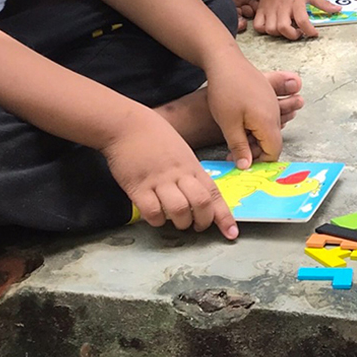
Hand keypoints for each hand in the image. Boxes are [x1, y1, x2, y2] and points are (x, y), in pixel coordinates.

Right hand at [101, 108, 238, 238]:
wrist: (125, 124)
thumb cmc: (152, 134)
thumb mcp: (179, 149)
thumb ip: (188, 170)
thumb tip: (196, 191)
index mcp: (191, 165)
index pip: (213, 192)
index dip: (224, 215)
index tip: (231, 232)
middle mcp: (178, 173)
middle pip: (201, 203)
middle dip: (203, 221)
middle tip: (197, 226)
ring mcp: (158, 180)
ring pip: (179, 209)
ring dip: (180, 222)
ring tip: (176, 221)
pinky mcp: (138, 186)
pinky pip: (152, 211)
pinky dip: (156, 219)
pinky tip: (155, 216)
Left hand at [204, 55, 286, 168]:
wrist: (224, 61)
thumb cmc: (225, 92)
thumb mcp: (228, 124)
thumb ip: (240, 147)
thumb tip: (246, 167)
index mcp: (268, 121)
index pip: (273, 151)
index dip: (259, 161)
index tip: (242, 161)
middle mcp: (274, 112)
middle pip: (272, 141)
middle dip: (255, 150)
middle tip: (233, 152)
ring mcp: (271, 101)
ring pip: (268, 128)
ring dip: (254, 137)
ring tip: (234, 136)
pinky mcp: (265, 94)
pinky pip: (266, 115)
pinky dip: (255, 124)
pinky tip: (239, 121)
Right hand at [252, 0, 339, 39]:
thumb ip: (323, 4)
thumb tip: (337, 10)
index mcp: (296, 3)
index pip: (303, 21)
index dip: (310, 31)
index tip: (314, 33)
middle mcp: (282, 7)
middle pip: (284, 29)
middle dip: (293, 35)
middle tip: (299, 32)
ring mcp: (269, 10)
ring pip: (271, 30)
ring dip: (279, 33)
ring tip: (287, 29)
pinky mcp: (260, 11)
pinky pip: (259, 26)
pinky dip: (265, 30)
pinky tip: (273, 27)